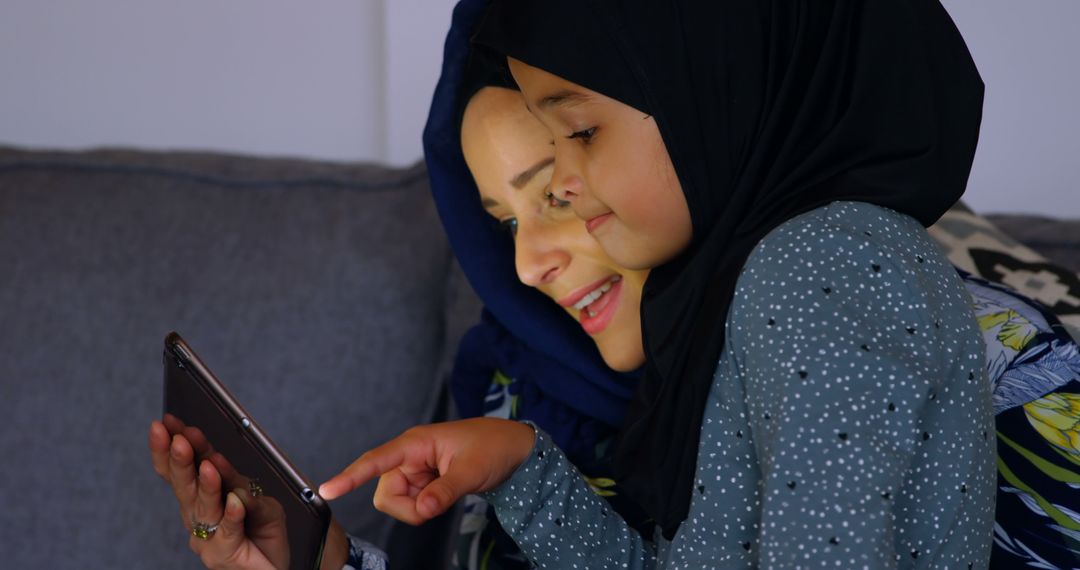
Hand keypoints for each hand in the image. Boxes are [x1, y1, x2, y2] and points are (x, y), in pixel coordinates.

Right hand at [148, 419, 348, 568]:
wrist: (279, 567)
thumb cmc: (264, 531)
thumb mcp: (255, 496)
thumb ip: (238, 482)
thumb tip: (216, 461)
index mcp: (201, 500)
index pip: (182, 471)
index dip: (171, 448)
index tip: (167, 422)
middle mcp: (198, 518)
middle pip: (184, 487)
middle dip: (179, 460)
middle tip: (176, 437)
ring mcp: (208, 539)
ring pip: (204, 508)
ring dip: (206, 484)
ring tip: (207, 464)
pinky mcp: (227, 555)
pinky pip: (229, 532)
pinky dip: (231, 514)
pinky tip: (233, 501)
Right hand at [319, 418, 535, 525]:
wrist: (513, 448)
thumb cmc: (493, 447)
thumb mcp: (472, 470)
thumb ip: (446, 491)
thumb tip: (423, 509)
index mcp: (416, 443)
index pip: (376, 460)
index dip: (351, 475)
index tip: (327, 489)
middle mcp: (409, 456)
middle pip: (386, 493)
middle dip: (409, 508)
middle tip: (438, 501)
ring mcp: (414, 470)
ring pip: (397, 502)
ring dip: (418, 508)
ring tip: (446, 493)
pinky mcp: (421, 482)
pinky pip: (411, 504)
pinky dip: (425, 507)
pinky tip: (444, 494)